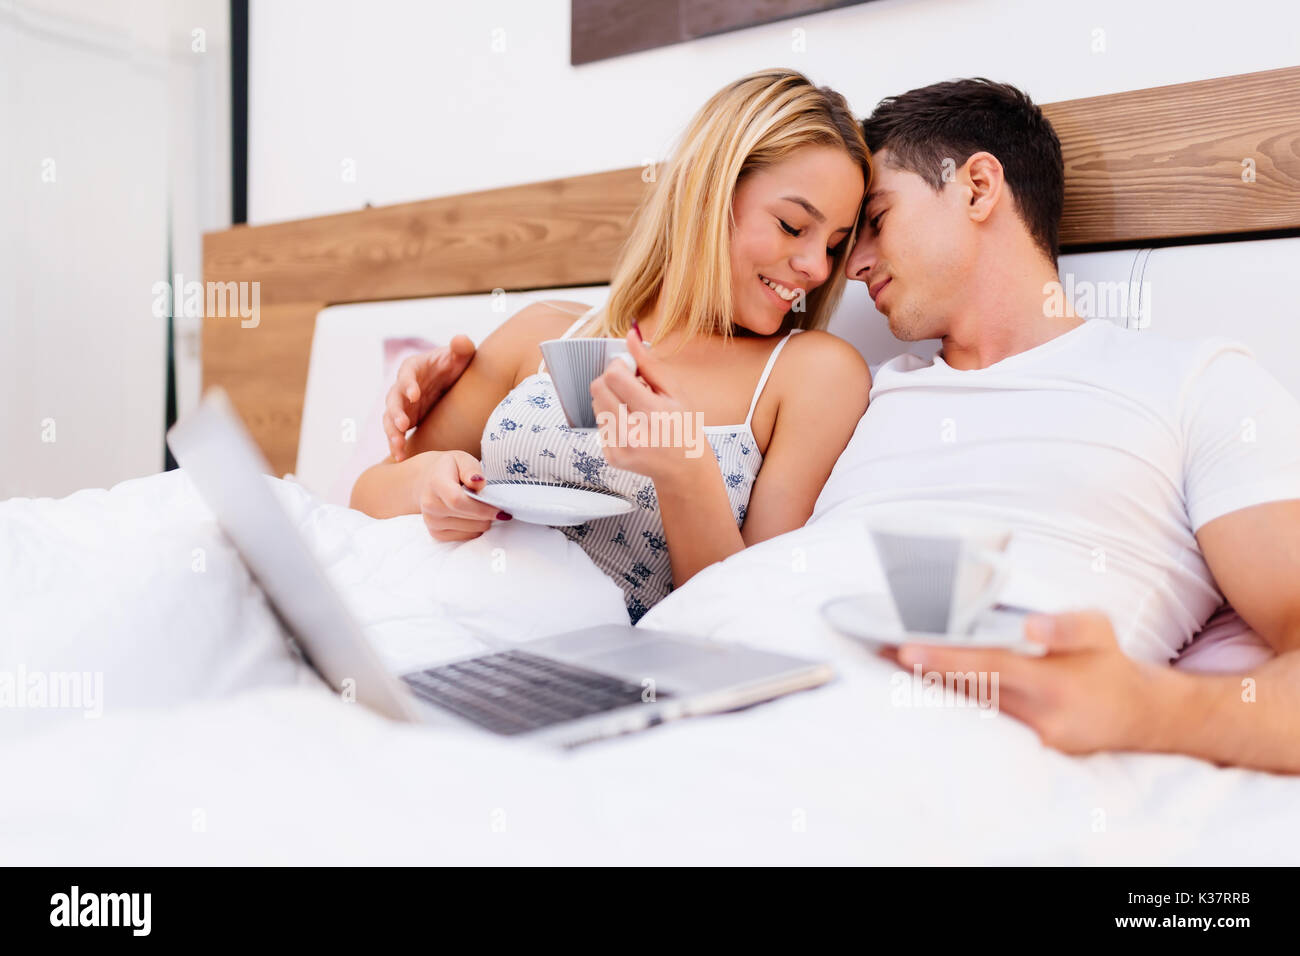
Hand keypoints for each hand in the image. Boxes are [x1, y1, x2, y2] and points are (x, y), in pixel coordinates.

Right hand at [383, 335, 475, 461]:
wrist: (454, 382)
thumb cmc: (456, 365)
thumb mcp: (462, 356)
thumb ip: (462, 348)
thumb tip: (460, 340)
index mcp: (414, 367)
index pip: (407, 373)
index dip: (408, 384)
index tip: (415, 395)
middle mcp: (403, 386)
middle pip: (394, 398)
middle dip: (396, 412)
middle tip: (403, 425)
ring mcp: (403, 405)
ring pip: (390, 419)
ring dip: (392, 432)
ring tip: (398, 446)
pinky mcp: (406, 420)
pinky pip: (396, 433)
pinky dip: (396, 444)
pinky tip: (401, 457)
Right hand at [414, 450, 509, 541]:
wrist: (428, 480)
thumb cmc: (450, 468)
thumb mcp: (462, 459)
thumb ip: (471, 469)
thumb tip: (479, 482)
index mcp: (436, 484)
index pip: (459, 502)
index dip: (483, 508)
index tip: (502, 510)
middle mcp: (430, 505)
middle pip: (469, 518)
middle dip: (488, 513)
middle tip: (493, 503)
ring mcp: (432, 522)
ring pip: (472, 530)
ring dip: (483, 520)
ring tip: (479, 506)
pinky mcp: (436, 534)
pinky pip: (467, 537)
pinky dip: (475, 528)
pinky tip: (471, 515)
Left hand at [589, 328, 699, 482]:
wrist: (684, 469)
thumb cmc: (684, 426)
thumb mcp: (675, 392)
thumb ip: (649, 363)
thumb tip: (630, 334)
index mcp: (653, 413)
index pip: (614, 377)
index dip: (618, 366)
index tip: (630, 369)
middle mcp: (634, 433)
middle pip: (598, 389)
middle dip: (610, 380)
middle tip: (629, 386)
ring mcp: (620, 448)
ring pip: (595, 405)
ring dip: (610, 399)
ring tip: (633, 408)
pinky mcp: (612, 457)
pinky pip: (599, 424)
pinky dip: (611, 418)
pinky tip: (631, 425)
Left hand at [893, 611, 1175, 755]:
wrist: (1138, 715)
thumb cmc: (1109, 662)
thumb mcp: (1100, 629)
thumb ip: (1067, 625)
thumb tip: (1031, 626)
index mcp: (1054, 683)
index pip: (990, 668)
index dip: (946, 660)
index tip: (907, 651)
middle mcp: (1039, 716)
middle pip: (970, 691)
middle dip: (924, 672)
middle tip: (879, 650)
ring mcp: (1032, 736)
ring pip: (972, 706)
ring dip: (932, 685)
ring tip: (889, 660)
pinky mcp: (1028, 746)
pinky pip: (985, 718)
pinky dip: (956, 698)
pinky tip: (925, 682)